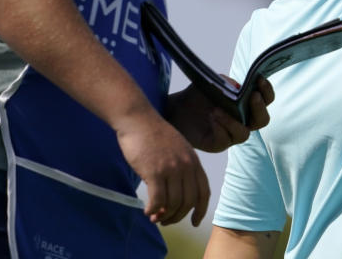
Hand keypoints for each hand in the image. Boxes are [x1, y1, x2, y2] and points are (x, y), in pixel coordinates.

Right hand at [115, 109, 209, 226]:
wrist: (138, 119)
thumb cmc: (154, 134)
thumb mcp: (177, 149)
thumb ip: (181, 169)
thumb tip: (175, 197)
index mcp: (194, 161)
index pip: (204, 191)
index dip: (201, 210)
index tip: (195, 222)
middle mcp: (186, 166)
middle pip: (188, 202)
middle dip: (178, 216)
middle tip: (166, 221)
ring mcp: (172, 169)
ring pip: (173, 204)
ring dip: (164, 215)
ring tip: (154, 216)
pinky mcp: (155, 172)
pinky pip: (158, 201)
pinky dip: (153, 210)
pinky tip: (147, 210)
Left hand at [167, 76, 274, 152]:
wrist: (175, 108)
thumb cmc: (197, 95)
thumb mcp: (212, 83)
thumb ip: (226, 82)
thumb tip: (238, 88)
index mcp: (245, 106)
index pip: (265, 100)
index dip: (267, 91)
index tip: (260, 79)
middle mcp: (242, 122)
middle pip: (262, 120)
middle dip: (259, 108)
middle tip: (252, 96)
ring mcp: (230, 135)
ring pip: (243, 134)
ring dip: (233, 121)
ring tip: (217, 109)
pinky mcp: (217, 145)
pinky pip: (224, 141)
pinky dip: (220, 128)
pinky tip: (211, 117)